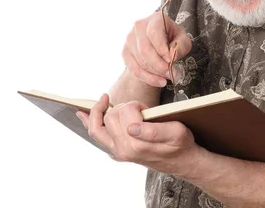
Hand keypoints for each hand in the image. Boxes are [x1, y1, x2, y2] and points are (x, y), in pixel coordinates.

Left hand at [77, 94, 203, 177]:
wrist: (182, 162)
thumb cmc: (181, 144)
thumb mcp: (176, 132)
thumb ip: (154, 130)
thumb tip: (131, 127)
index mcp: (137, 144)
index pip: (125, 111)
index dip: (137, 105)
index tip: (146, 109)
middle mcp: (124, 150)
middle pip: (110, 116)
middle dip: (124, 107)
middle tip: (140, 110)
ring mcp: (119, 152)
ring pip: (97, 127)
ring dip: (102, 112)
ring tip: (108, 102)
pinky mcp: (117, 152)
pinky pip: (97, 135)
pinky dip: (89, 122)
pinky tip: (82, 114)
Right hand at [122, 11, 191, 87]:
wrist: (159, 44)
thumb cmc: (173, 39)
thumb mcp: (183, 40)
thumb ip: (181, 46)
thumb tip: (171, 56)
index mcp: (155, 18)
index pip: (153, 33)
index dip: (162, 49)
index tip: (171, 60)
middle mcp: (139, 26)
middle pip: (145, 49)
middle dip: (160, 65)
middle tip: (172, 73)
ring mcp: (129, 39)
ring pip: (140, 61)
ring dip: (156, 73)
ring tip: (169, 77)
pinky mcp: (125, 52)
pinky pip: (135, 69)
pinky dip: (148, 78)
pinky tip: (159, 81)